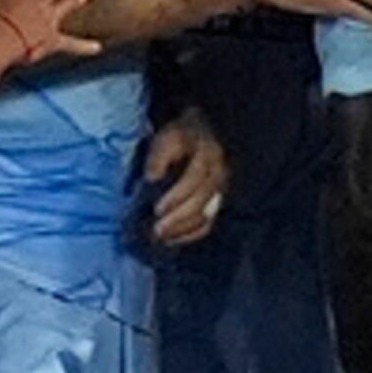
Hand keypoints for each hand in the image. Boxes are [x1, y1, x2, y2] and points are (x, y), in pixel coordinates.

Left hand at [136, 109, 228, 250]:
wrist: (203, 133)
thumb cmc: (181, 136)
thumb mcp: (166, 138)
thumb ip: (158, 157)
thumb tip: (150, 179)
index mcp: (208, 154)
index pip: (195, 178)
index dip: (177, 196)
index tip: (157, 209)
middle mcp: (220, 174)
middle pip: (202, 201)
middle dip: (178, 218)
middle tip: (157, 229)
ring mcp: (221, 191)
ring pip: (206, 216)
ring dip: (183, 230)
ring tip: (161, 237)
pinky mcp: (217, 203)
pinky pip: (208, 224)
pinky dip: (190, 234)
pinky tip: (172, 239)